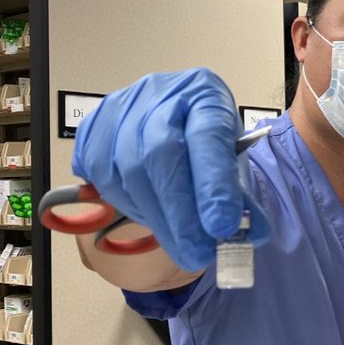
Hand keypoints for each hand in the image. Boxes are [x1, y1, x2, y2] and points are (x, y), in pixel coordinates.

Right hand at [73, 68, 243, 270]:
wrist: (172, 125)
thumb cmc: (205, 147)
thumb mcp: (233, 165)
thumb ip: (241, 199)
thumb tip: (250, 236)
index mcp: (204, 93)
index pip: (208, 135)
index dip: (214, 183)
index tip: (222, 227)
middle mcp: (159, 91)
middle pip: (161, 153)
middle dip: (180, 212)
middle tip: (196, 253)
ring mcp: (121, 107)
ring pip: (128, 169)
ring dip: (155, 217)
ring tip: (179, 243)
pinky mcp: (93, 128)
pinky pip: (102, 176)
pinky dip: (130, 206)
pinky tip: (152, 216)